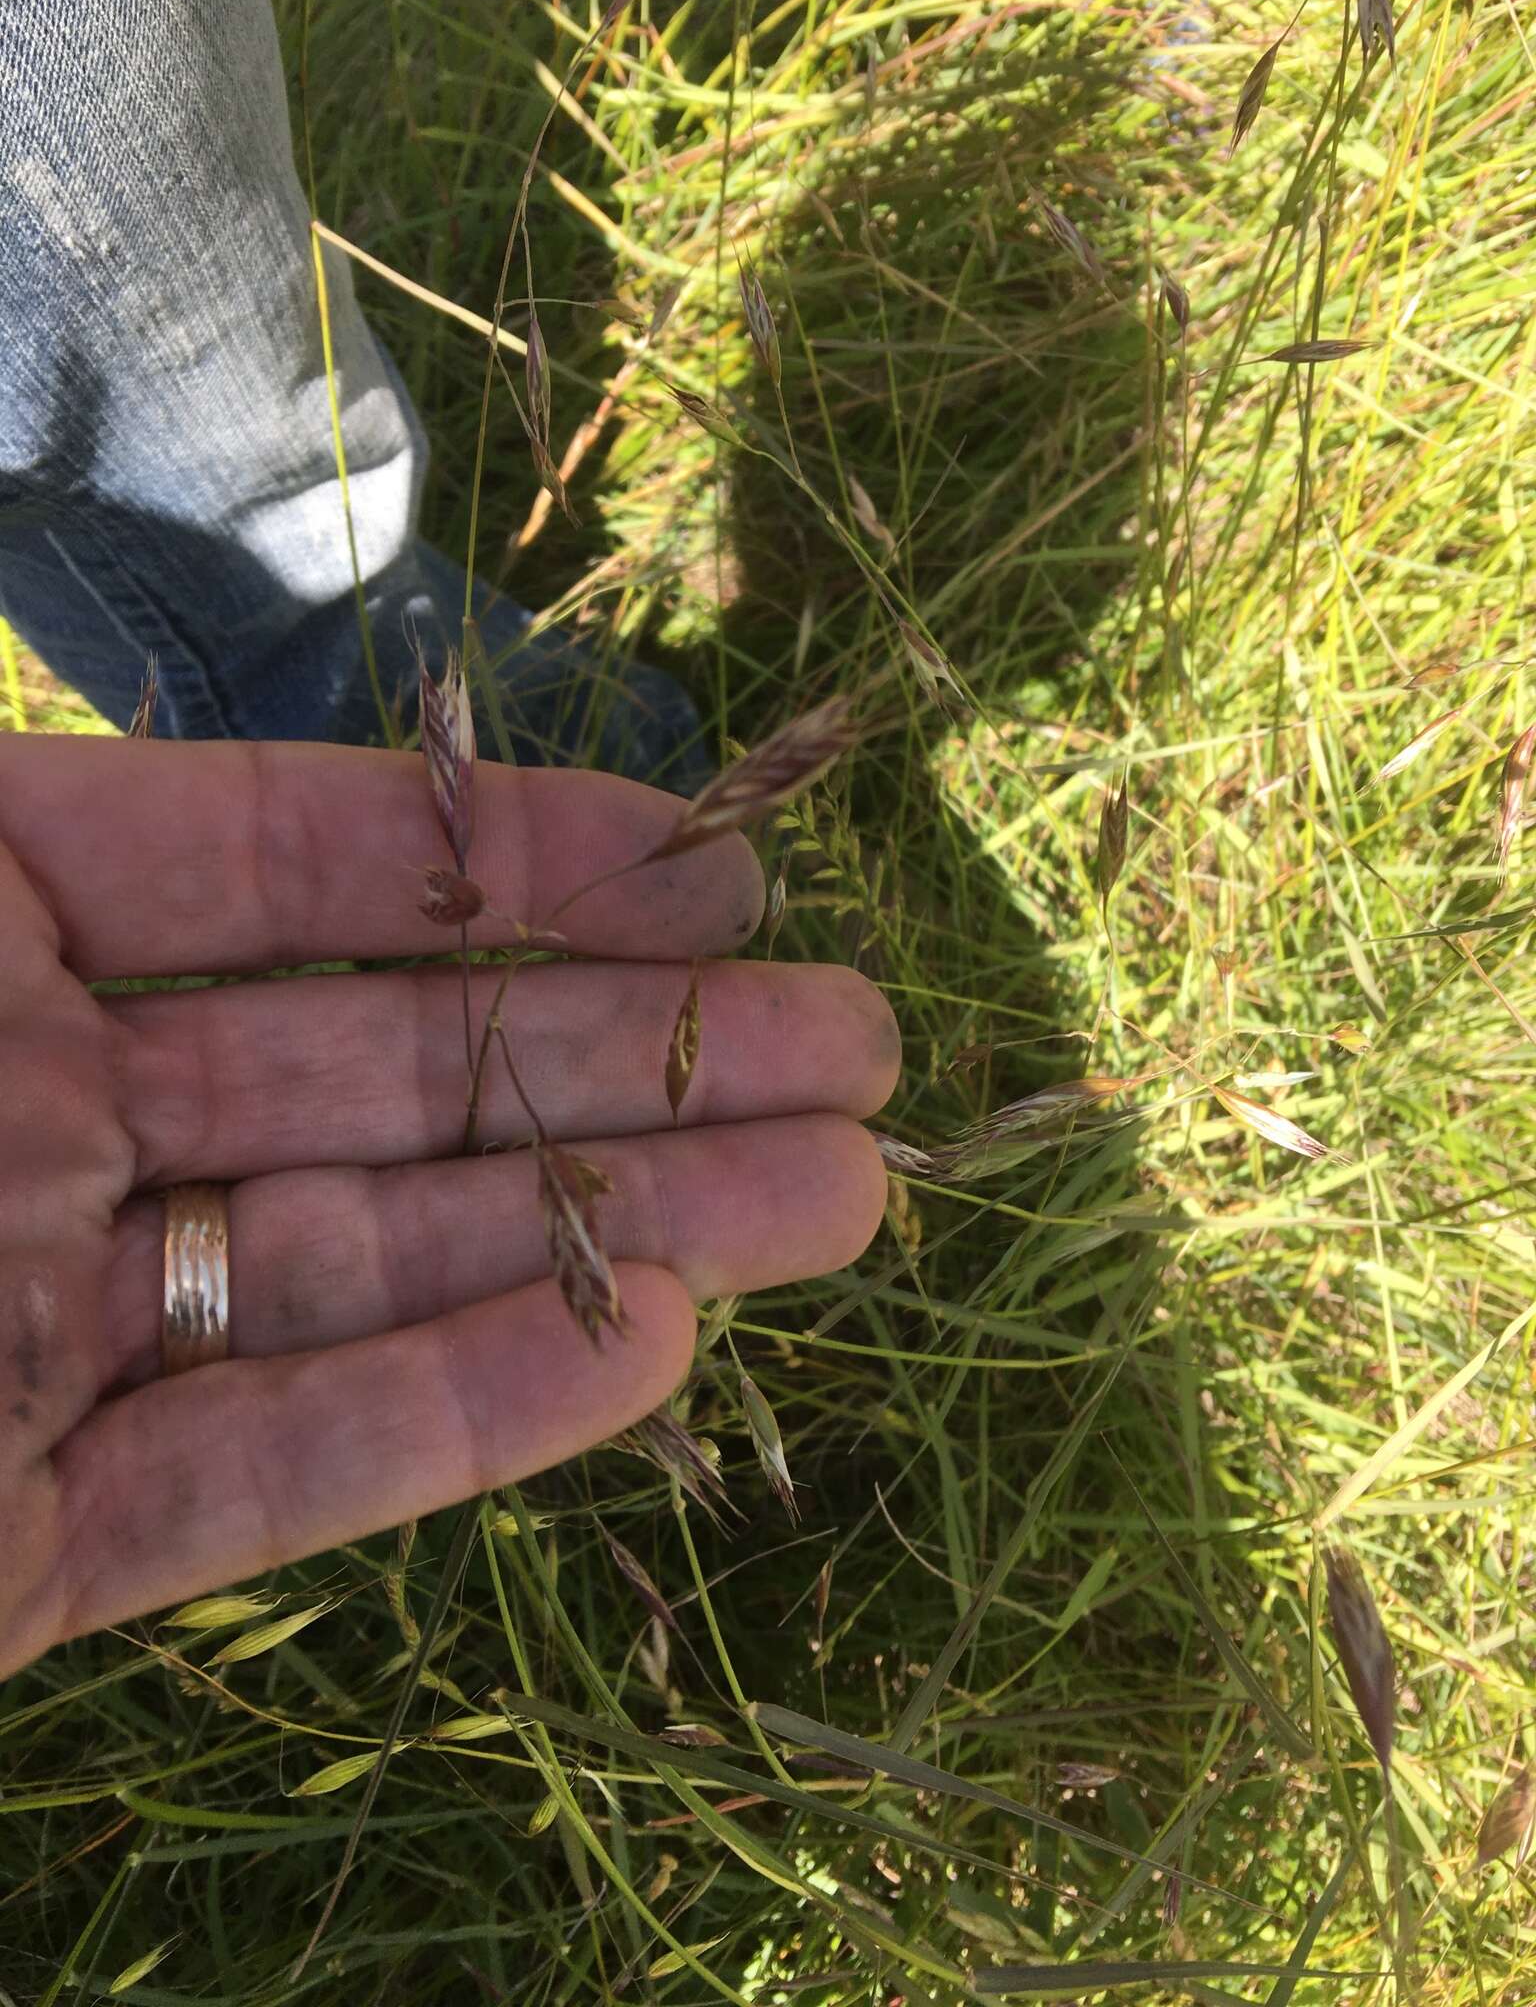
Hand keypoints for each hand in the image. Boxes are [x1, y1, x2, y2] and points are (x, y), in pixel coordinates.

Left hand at [0, 738, 897, 1676]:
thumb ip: (61, 834)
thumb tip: (352, 770)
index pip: (269, 871)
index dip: (500, 859)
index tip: (707, 874)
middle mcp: (21, 1135)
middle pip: (373, 1079)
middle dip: (629, 1053)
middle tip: (852, 1045)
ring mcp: (26, 1351)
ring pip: (359, 1272)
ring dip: (607, 1231)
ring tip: (845, 1192)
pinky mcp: (19, 1562)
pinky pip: (260, 1475)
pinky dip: (452, 1414)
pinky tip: (657, 1343)